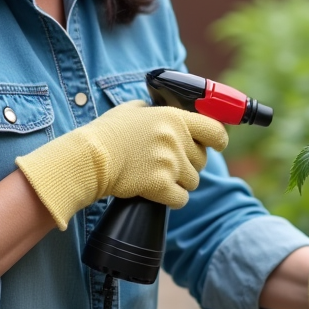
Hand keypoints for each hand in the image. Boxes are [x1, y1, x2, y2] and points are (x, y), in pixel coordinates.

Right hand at [15, 100, 228, 229]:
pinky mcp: (160, 185)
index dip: (218, 140)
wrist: (90, 157)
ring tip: (158, 176)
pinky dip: (172, 199)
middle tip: (168, 163)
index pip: (216, 130)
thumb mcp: (133, 110)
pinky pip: (180, 199)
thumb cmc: (108, 133)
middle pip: (202, 160)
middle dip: (188, 164)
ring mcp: (170, 163)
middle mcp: (176, 139)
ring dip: (179, 182)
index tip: (215, 145)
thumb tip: (160, 109)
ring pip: (193, 181)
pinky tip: (158, 192)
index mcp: (175, 118)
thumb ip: (153, 109)